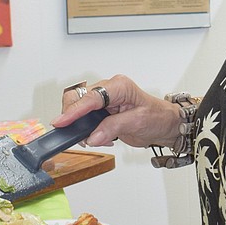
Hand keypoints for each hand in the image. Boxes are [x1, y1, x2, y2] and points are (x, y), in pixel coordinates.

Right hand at [54, 74, 181, 149]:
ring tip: (96, 138)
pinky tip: (99, 137)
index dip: (74, 110)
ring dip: (80, 126)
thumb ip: (113, 128)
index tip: (61, 121)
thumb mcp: (137, 123)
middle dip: (72, 116)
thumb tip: (93, 136)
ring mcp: (103, 100)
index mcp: (119, 86)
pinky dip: (87, 130)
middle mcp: (109, 90)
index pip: (91, 97)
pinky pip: (84, 118)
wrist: (164, 125)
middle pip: (78, 98)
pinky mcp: (101, 111)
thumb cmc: (157, 117)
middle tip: (77, 134)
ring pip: (77, 108)